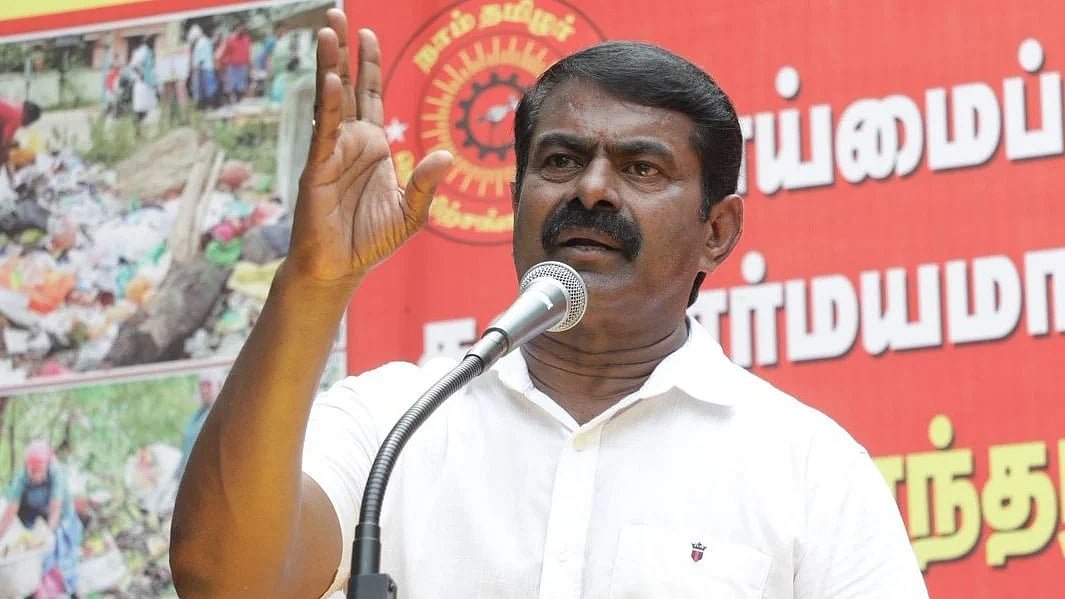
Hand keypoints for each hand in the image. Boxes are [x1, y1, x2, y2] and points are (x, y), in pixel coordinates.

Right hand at [288, 9, 451, 284]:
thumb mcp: (411, 211)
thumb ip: (426, 183)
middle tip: (336, 15)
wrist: (340, 267)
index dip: (367, 64)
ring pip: (330, 100)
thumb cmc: (371, 239)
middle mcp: (349, 141)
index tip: (367, 33)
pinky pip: (324, 131)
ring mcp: (331, 152)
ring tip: (327, 31)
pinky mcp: (317, 168)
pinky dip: (327, 105)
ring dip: (329, 65)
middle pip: (346, 86)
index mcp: (372, 146)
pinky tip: (330, 81)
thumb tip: (446, 155)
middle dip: (343, 51)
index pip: (369, 95)